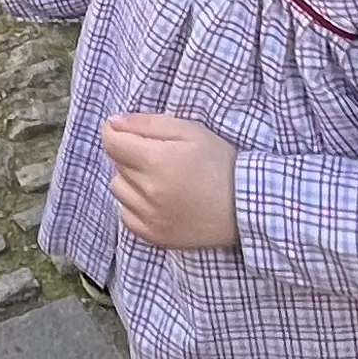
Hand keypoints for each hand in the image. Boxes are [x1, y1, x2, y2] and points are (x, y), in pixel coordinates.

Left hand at [101, 114, 240, 250]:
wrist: (245, 206)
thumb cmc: (220, 162)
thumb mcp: (191, 131)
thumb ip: (148, 123)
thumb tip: (113, 122)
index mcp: (157, 161)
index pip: (112, 143)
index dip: (115, 132)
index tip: (126, 131)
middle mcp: (148, 191)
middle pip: (117, 164)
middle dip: (129, 153)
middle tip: (157, 154)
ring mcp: (149, 217)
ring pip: (118, 188)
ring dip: (130, 179)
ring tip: (157, 178)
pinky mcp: (153, 236)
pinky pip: (125, 214)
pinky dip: (134, 204)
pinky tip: (155, 199)